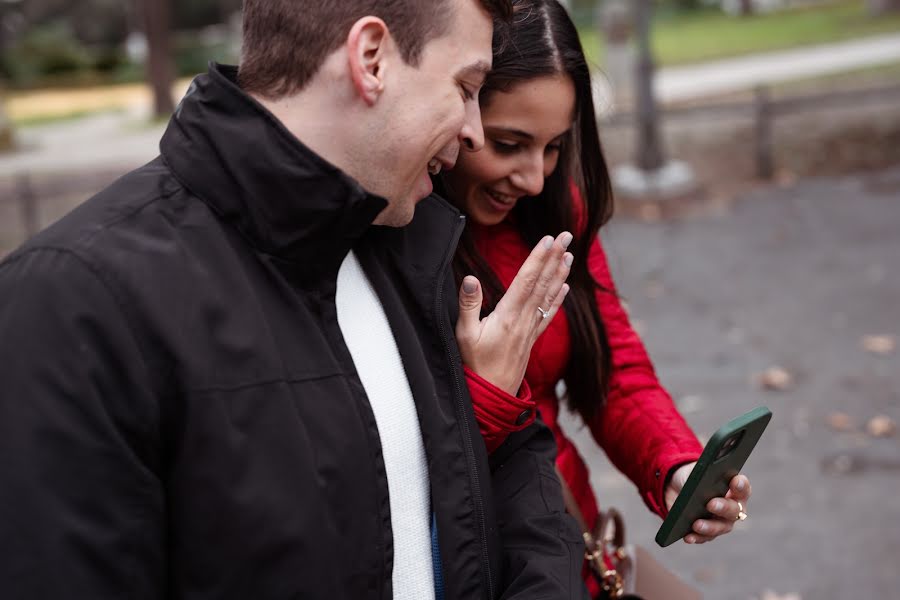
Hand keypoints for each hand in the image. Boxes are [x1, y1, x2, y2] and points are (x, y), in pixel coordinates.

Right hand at [455, 232, 573, 394]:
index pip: (525, 280)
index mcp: (507, 316)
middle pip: (541, 283)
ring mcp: (529, 330)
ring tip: (569, 255)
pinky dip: (557, 299)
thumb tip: (470, 279)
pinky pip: (548, 314)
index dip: (537, 258)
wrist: (491, 398)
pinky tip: (565, 288)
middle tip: (566, 235)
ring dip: (559, 274)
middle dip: (554, 258)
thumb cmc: (474, 367)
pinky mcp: (530, 339)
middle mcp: (523, 320)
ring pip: (548, 296)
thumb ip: (468, 306)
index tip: (547, 239)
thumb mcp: (464, 336)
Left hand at [664, 462, 751, 544]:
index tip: (736, 481)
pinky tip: (688, 537)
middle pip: (733, 511)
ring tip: (697, 524)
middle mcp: (732, 508)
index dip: (741, 485)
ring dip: (709, 527)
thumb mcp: (695, 472)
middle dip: (723, 508)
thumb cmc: (693, 476)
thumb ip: (701, 475)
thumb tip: (698, 482)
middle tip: (711, 504)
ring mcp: (721, 522)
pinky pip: (704, 537)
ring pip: (720, 527)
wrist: (677, 487)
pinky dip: (696, 537)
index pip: (743, 488)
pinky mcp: (707, 532)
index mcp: (734, 490)